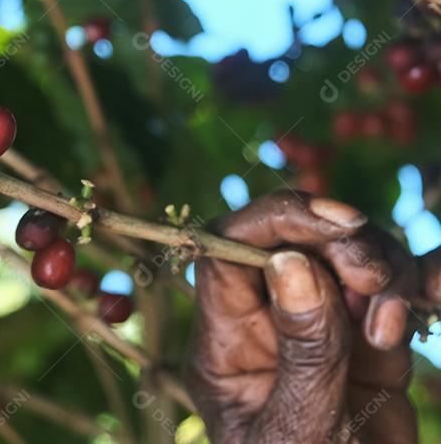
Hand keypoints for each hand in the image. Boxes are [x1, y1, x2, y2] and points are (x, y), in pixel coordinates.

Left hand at [186, 190, 426, 442]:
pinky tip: (440, 292)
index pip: (228, 251)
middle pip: (297, 243)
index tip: (335, 225)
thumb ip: (304, 354)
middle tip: (375, 281)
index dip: (277, 221)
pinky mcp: (369, 348)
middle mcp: (267, 325)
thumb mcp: (296, 435)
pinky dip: (424, 284)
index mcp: (224, 342)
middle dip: (344, 245)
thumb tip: (293, 264)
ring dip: (385, 273)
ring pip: (351, 261)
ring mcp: (320, 332)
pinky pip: (396, 296)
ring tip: (393, 329)